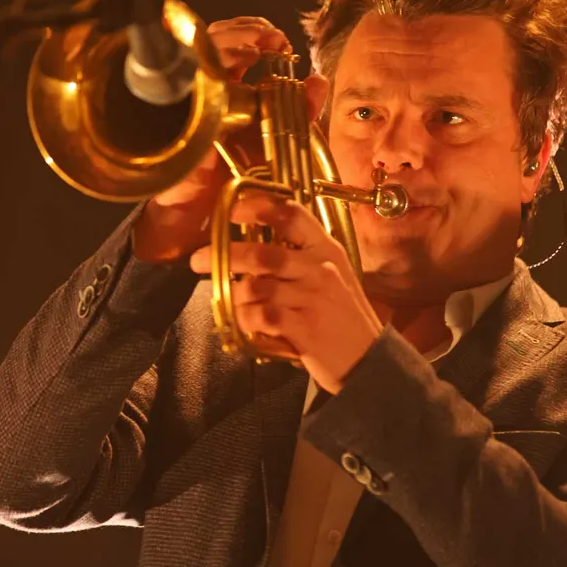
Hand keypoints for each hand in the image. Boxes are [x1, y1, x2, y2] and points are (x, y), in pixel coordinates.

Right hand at [132, 17, 328, 261]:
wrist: (200, 214)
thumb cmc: (231, 178)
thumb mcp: (273, 140)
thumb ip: (298, 111)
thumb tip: (318, 81)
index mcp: (225, 88)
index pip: (232, 42)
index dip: (254, 31)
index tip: (279, 39)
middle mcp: (203, 89)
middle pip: (212, 39)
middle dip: (242, 30)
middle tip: (269, 37)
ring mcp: (188, 101)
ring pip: (197, 52)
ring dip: (227, 43)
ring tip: (253, 49)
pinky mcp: (180, 117)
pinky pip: (188, 84)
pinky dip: (209, 72)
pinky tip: (233, 71)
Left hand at [187, 194, 382, 394]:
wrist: (368, 359)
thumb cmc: (341, 315)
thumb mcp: (330, 275)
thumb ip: (297, 257)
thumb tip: (248, 247)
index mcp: (326, 249)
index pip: (292, 215)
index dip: (258, 206)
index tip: (231, 210)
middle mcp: (320, 269)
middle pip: (262, 254)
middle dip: (224, 255)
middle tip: (198, 260)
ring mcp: (313, 298)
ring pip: (255, 288)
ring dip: (234, 295)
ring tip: (230, 302)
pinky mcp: (304, 328)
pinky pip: (260, 316)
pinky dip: (244, 318)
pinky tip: (245, 322)